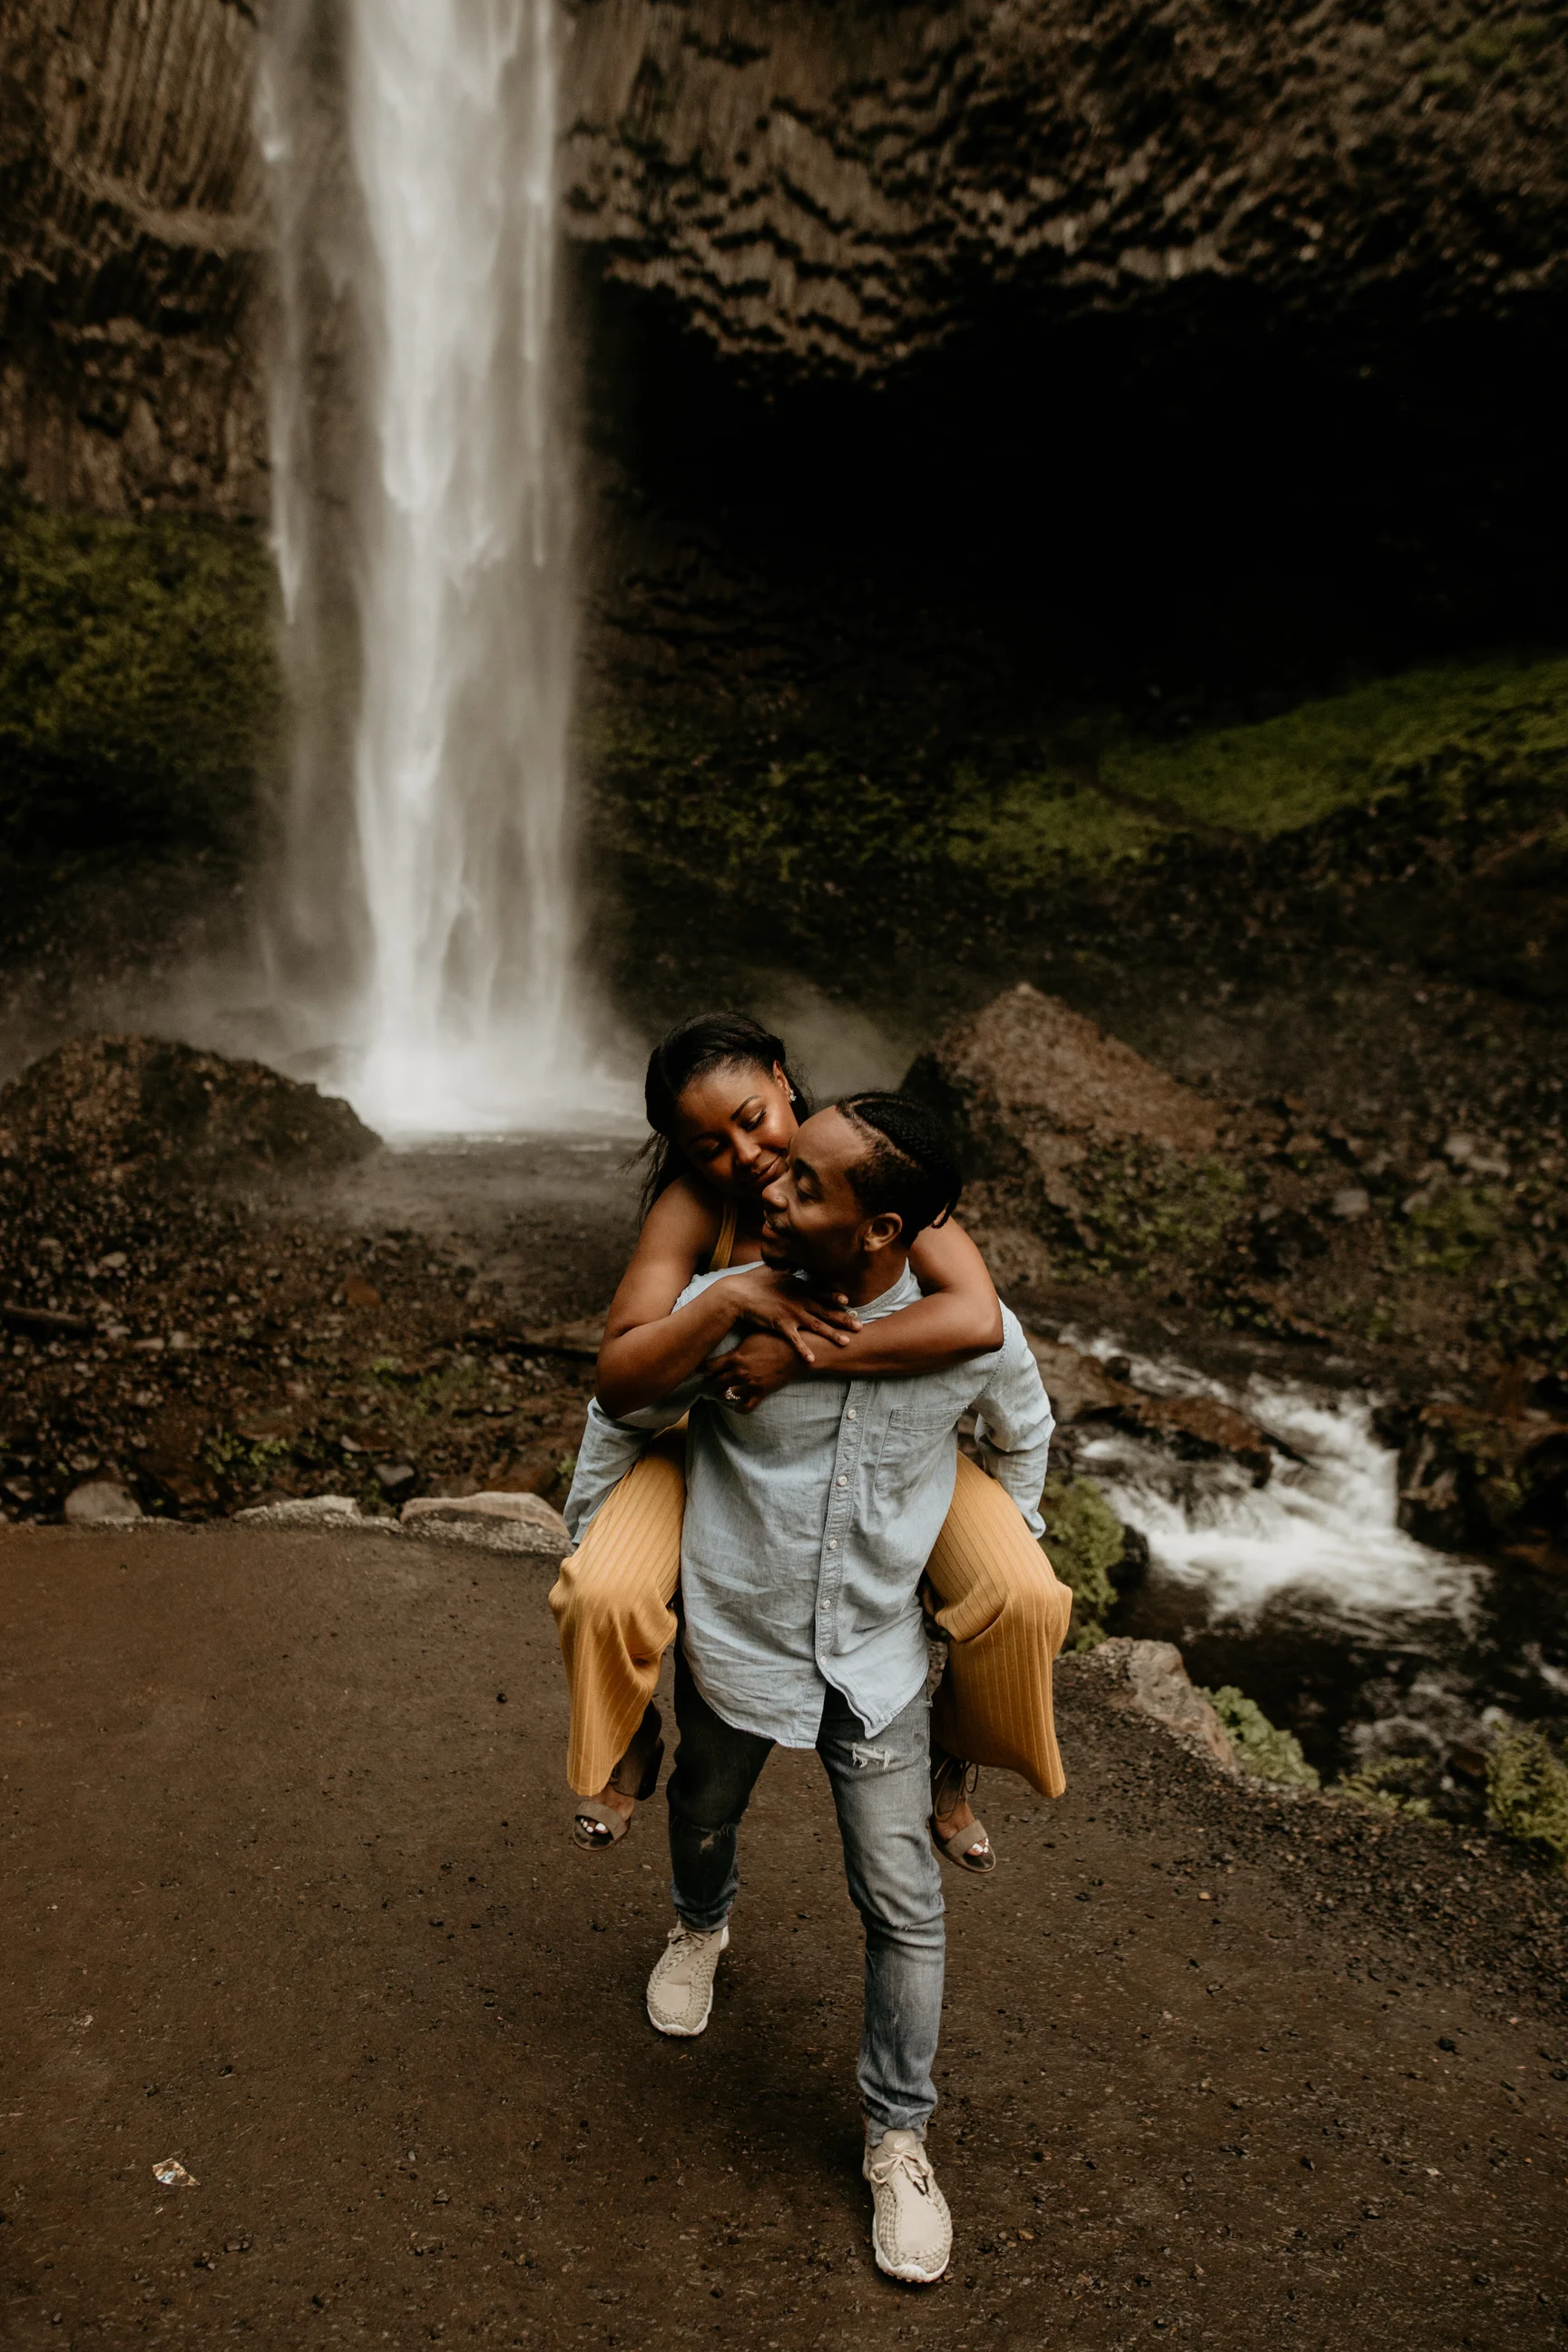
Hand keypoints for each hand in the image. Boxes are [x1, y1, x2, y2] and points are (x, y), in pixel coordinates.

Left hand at [705, 1332, 804, 1411]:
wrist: (794, 1353)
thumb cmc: (773, 1340)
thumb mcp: (751, 1337)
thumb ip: (737, 1346)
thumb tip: (727, 1346)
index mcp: (735, 1357)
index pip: (709, 1366)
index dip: (700, 1369)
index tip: (696, 1371)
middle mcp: (739, 1372)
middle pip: (715, 1382)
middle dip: (707, 1383)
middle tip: (703, 1384)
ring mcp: (750, 1384)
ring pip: (727, 1395)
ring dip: (721, 1395)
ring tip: (718, 1393)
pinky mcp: (761, 1393)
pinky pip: (746, 1407)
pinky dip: (739, 1408)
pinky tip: (736, 1406)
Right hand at [712, 1268, 859, 1364]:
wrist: (736, 1294)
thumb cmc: (752, 1281)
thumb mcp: (772, 1271)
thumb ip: (785, 1271)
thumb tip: (790, 1267)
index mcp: (798, 1287)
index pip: (821, 1292)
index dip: (835, 1297)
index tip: (848, 1301)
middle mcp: (799, 1300)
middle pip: (825, 1311)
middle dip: (844, 1319)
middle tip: (860, 1326)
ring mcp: (791, 1313)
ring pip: (816, 1325)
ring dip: (832, 1334)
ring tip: (846, 1342)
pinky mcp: (780, 1325)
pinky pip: (795, 1340)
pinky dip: (804, 1350)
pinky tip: (813, 1360)